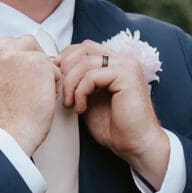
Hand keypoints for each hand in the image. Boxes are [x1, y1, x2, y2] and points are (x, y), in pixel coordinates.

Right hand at [0, 35, 60, 155]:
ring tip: (36, 96)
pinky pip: (56, 71)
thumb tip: (23, 63)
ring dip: (44, 75)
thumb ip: (3, 70)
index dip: (22, 59)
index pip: (9, 45)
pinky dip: (54, 86)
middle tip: (38, 82)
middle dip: (35, 59)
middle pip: (27, 42)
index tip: (25, 76)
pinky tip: (43, 101)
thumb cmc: (5, 120)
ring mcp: (19, 56)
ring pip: (42, 56)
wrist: (10, 135)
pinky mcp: (39, 64)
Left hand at [57, 40, 169, 189]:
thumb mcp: (89, 99)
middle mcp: (123, 61)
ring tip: (70, 104)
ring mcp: (127, 67)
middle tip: (61, 92)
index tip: (56, 77)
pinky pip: (92, 76)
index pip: (85, 47)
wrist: (135, 145)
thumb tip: (57, 69)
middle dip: (66, 68)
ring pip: (85, 61)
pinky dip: (81, 92)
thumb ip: (79, 82)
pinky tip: (81, 108)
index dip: (66, 58)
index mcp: (116, 64)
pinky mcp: (127, 77)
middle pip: (84, 48)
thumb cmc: (115, 127)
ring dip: (71, 83)